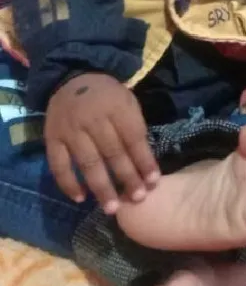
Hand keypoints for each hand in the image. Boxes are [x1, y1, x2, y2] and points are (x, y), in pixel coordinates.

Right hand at [45, 73, 159, 213]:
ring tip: (112, 208)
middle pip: (112, 152)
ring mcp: (70, 129)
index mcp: (116, 106)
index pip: (133, 137)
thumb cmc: (107, 96)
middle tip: (137, 199)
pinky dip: (68, 183)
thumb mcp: (127, 102)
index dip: (144, 160)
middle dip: (127, 177)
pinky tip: (80, 198)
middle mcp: (92, 118)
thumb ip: (134, 129)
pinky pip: (58, 165)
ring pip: (87, 162)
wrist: (72, 78)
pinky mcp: (52, 138)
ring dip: (101, 187)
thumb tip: (146, 166)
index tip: (153, 182)